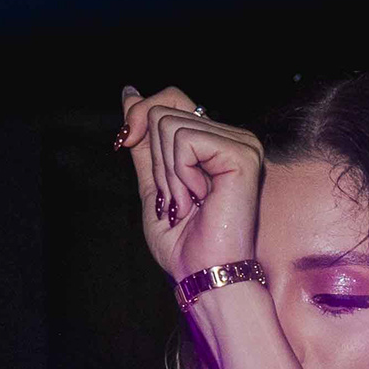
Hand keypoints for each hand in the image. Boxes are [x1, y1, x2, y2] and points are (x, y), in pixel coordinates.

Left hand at [121, 85, 264, 283]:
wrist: (203, 275)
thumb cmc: (184, 243)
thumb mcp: (153, 182)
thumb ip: (145, 140)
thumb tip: (130, 94)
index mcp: (216, 143)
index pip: (171, 99)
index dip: (142, 117)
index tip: (126, 142)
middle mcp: (234, 138)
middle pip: (165, 110)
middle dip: (156, 161)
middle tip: (178, 199)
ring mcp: (242, 144)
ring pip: (169, 124)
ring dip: (167, 173)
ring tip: (189, 202)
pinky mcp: (242, 154)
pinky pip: (185, 140)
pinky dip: (179, 174)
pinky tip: (201, 198)